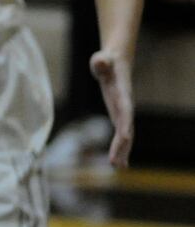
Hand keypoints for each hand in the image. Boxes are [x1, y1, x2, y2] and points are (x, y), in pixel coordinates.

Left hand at [88, 49, 133, 167]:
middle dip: (122, 146)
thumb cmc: (106, 61)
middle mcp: (126, 106)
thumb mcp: (102, 59)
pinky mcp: (118, 114)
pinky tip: (119, 161)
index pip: (125, 112)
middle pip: (126, 129)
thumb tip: (99, 61)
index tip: (124, 139)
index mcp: (123, 95)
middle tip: (115, 164)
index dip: (125, 125)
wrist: (116, 62)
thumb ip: (100, 62)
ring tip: (119, 167)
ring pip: (126, 134)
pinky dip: (121, 147)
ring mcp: (123, 112)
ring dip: (123, 151)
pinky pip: (122, 134)